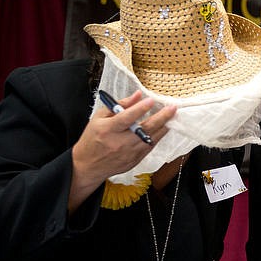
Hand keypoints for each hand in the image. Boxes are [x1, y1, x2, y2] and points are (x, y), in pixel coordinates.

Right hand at [69, 90, 175, 208]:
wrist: (88, 166)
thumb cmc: (92, 139)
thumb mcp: (99, 118)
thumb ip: (119, 105)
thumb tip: (137, 95)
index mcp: (108, 130)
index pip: (126, 118)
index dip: (140, 109)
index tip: (151, 100)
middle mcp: (120, 142)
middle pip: (144, 129)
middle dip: (161, 117)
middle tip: (172, 108)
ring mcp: (129, 153)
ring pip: (151, 138)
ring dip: (163, 127)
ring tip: (172, 116)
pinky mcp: (135, 160)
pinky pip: (150, 146)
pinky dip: (158, 136)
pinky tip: (163, 128)